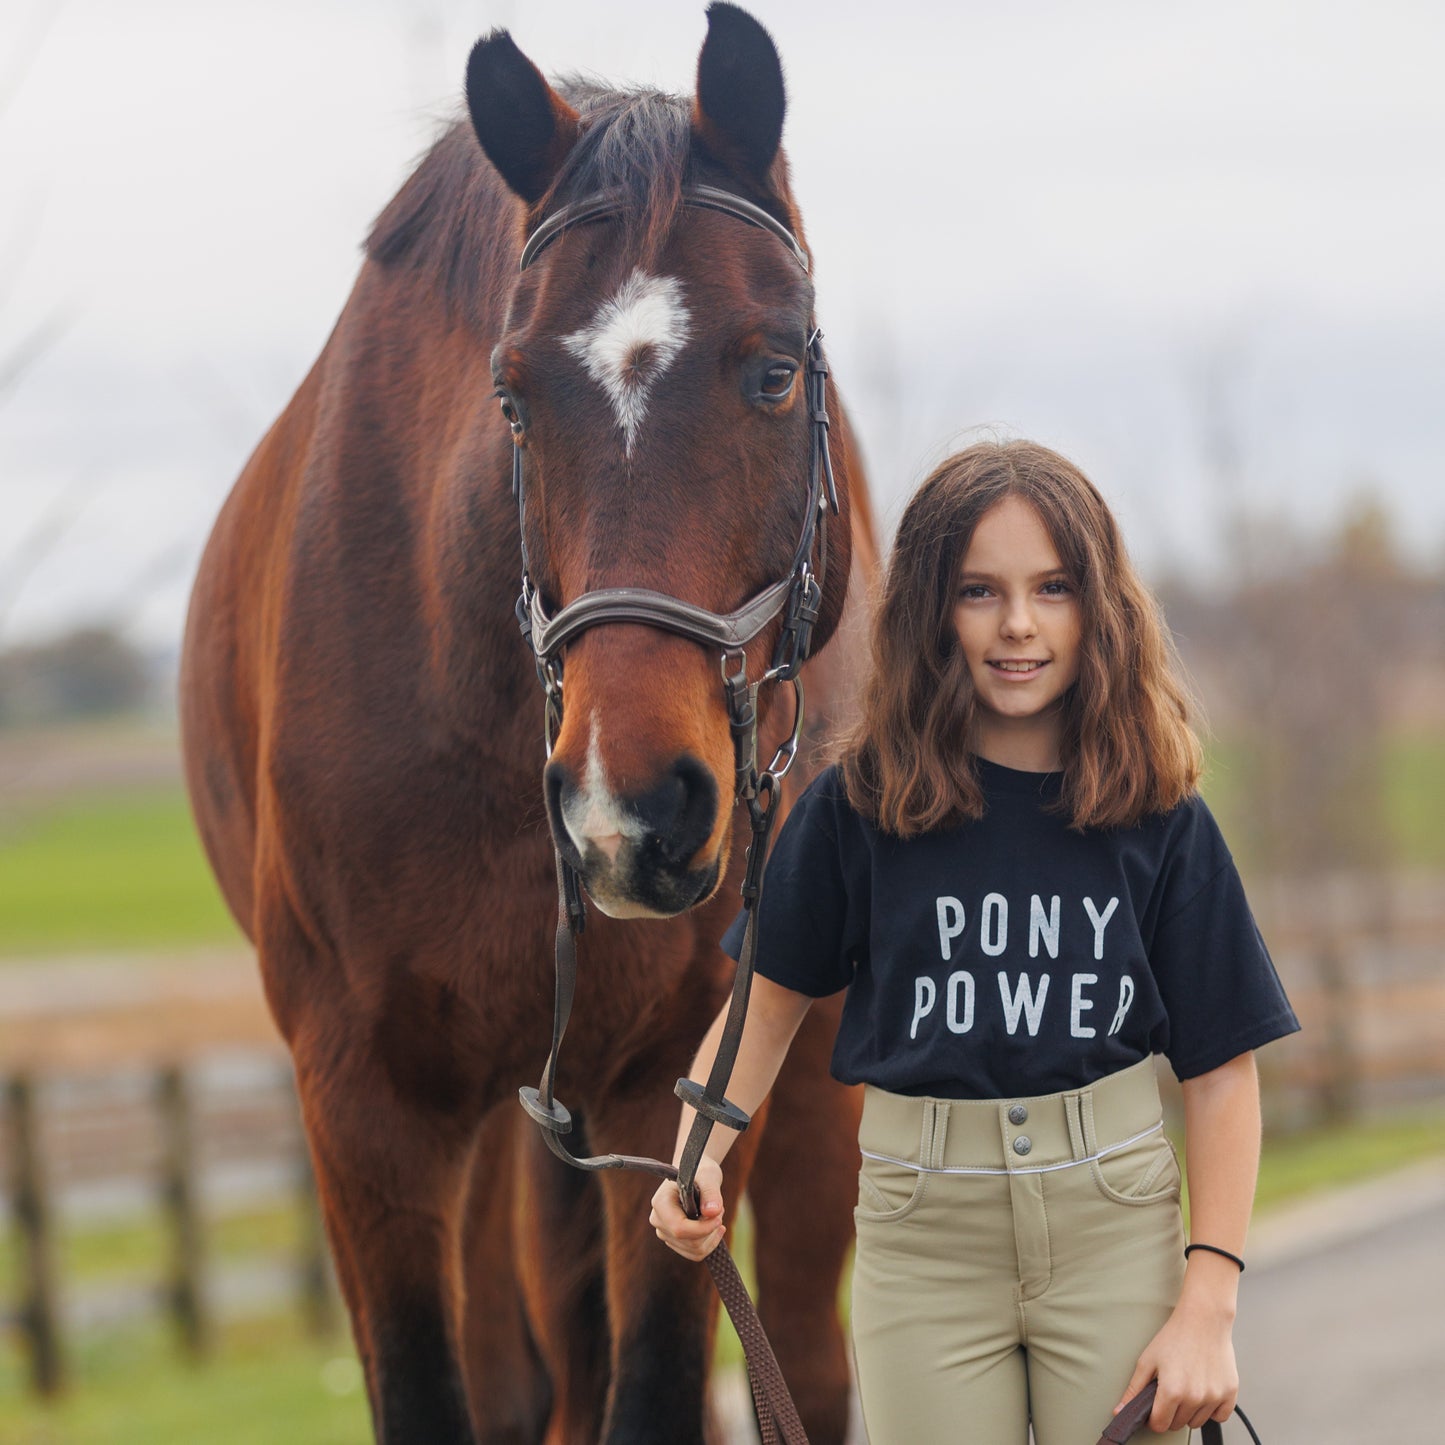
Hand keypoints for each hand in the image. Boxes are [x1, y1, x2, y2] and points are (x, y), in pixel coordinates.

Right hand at [649, 1156, 725, 1260]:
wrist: (695, 1175)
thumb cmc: (700, 1172)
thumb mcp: (708, 1177)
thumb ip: (711, 1193)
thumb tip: (712, 1212)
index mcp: (661, 1203)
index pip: (679, 1228)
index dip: (702, 1228)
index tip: (719, 1216)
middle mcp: (658, 1220)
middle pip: (689, 1242)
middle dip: (710, 1229)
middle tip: (720, 1210)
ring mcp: (664, 1232)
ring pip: (694, 1250)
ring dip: (711, 1236)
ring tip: (716, 1215)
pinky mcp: (674, 1241)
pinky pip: (695, 1253)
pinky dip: (709, 1243)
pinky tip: (715, 1228)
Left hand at [1113, 1300, 1238, 1432]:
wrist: (1203, 1319)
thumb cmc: (1175, 1336)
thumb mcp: (1147, 1360)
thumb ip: (1134, 1390)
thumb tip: (1120, 1411)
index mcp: (1172, 1391)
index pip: (1160, 1425)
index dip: (1154, 1418)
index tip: (1155, 1408)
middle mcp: (1194, 1397)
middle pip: (1177, 1424)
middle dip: (1171, 1412)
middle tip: (1171, 1389)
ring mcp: (1214, 1396)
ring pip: (1197, 1422)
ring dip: (1190, 1411)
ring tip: (1187, 1385)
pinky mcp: (1230, 1393)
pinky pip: (1220, 1416)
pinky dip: (1211, 1409)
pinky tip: (1203, 1390)